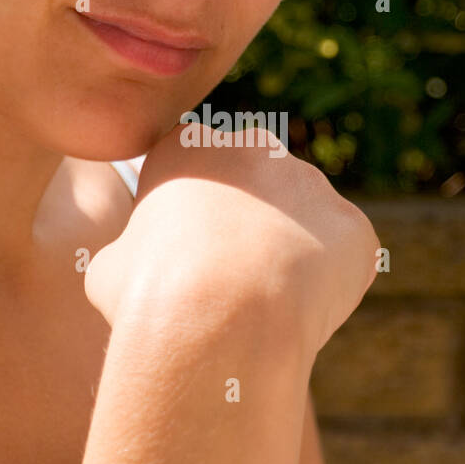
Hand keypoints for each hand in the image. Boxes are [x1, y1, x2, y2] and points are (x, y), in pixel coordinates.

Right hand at [85, 122, 378, 359]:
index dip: (189, 224)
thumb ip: (133, 250)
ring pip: (303, 224)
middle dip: (248, 232)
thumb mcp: (109, 266)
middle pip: (256, 190)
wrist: (218, 317)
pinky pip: (343, 259)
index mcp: (190, 146)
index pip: (195, 175)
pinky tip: (300, 315)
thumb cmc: (149, 293)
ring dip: (289, 258)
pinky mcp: (355, 228)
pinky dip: (328, 288)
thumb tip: (135, 266)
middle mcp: (256, 148)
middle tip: (230, 287)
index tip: (182, 263)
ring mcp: (312, 184)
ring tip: (263, 310)